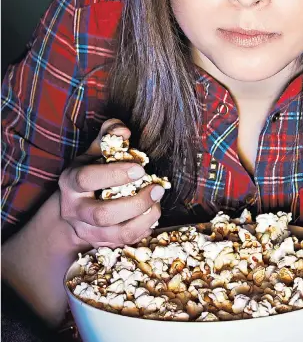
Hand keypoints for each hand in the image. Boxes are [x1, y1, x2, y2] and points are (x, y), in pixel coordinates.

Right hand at [58, 119, 164, 247]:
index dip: (114, 174)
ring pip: (116, 234)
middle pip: (102, 215)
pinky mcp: (101, 243)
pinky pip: (125, 242)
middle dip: (134, 203)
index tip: (140, 169)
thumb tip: (124, 130)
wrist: (74, 207)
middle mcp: (76, 209)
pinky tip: (152, 215)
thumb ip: (109, 136)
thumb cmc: (91, 172)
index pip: (87, 179)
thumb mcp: (94, 151)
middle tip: (157, 189)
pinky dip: (143, 230)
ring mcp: (87, 230)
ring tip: (158, 203)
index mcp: (71, 182)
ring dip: (143, 219)